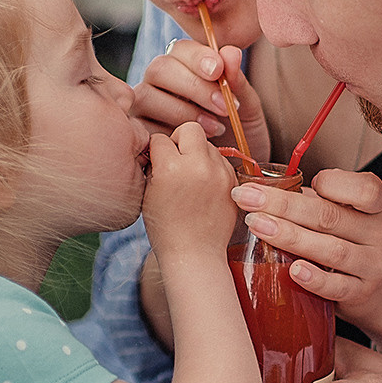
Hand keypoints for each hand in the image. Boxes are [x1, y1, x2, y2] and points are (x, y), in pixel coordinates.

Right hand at [134, 38, 272, 165]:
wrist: (236, 177)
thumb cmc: (240, 138)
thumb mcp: (247, 110)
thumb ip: (237, 81)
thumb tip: (230, 52)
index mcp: (185, 70)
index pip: (180, 50)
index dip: (197, 57)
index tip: (218, 71)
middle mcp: (160, 86)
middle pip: (159, 68)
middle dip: (193, 85)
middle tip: (223, 107)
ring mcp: (146, 111)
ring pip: (146, 95)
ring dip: (181, 110)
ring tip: (214, 129)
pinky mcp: (139, 137)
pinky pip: (141, 127)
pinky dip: (167, 133)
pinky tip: (192, 144)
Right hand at [141, 121, 237, 263]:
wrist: (194, 253)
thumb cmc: (165, 226)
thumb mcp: (148, 192)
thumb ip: (153, 164)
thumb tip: (156, 145)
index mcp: (171, 168)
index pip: (160, 139)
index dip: (155, 151)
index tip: (155, 164)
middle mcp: (198, 166)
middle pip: (190, 129)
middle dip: (180, 140)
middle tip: (176, 159)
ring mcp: (220, 173)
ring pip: (208, 144)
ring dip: (198, 154)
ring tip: (190, 178)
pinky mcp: (233, 181)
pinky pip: (221, 160)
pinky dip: (211, 167)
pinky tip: (203, 186)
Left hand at [231, 169, 381, 350]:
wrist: (379, 287)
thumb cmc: (350, 240)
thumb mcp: (345, 212)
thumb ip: (315, 199)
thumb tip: (258, 186)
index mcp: (378, 205)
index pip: (364, 189)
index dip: (331, 183)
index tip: (292, 181)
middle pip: (331, 216)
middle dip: (283, 205)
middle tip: (247, 198)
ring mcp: (375, 266)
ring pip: (332, 250)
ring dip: (290, 237)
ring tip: (257, 226)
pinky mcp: (362, 293)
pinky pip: (337, 287)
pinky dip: (314, 279)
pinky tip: (292, 270)